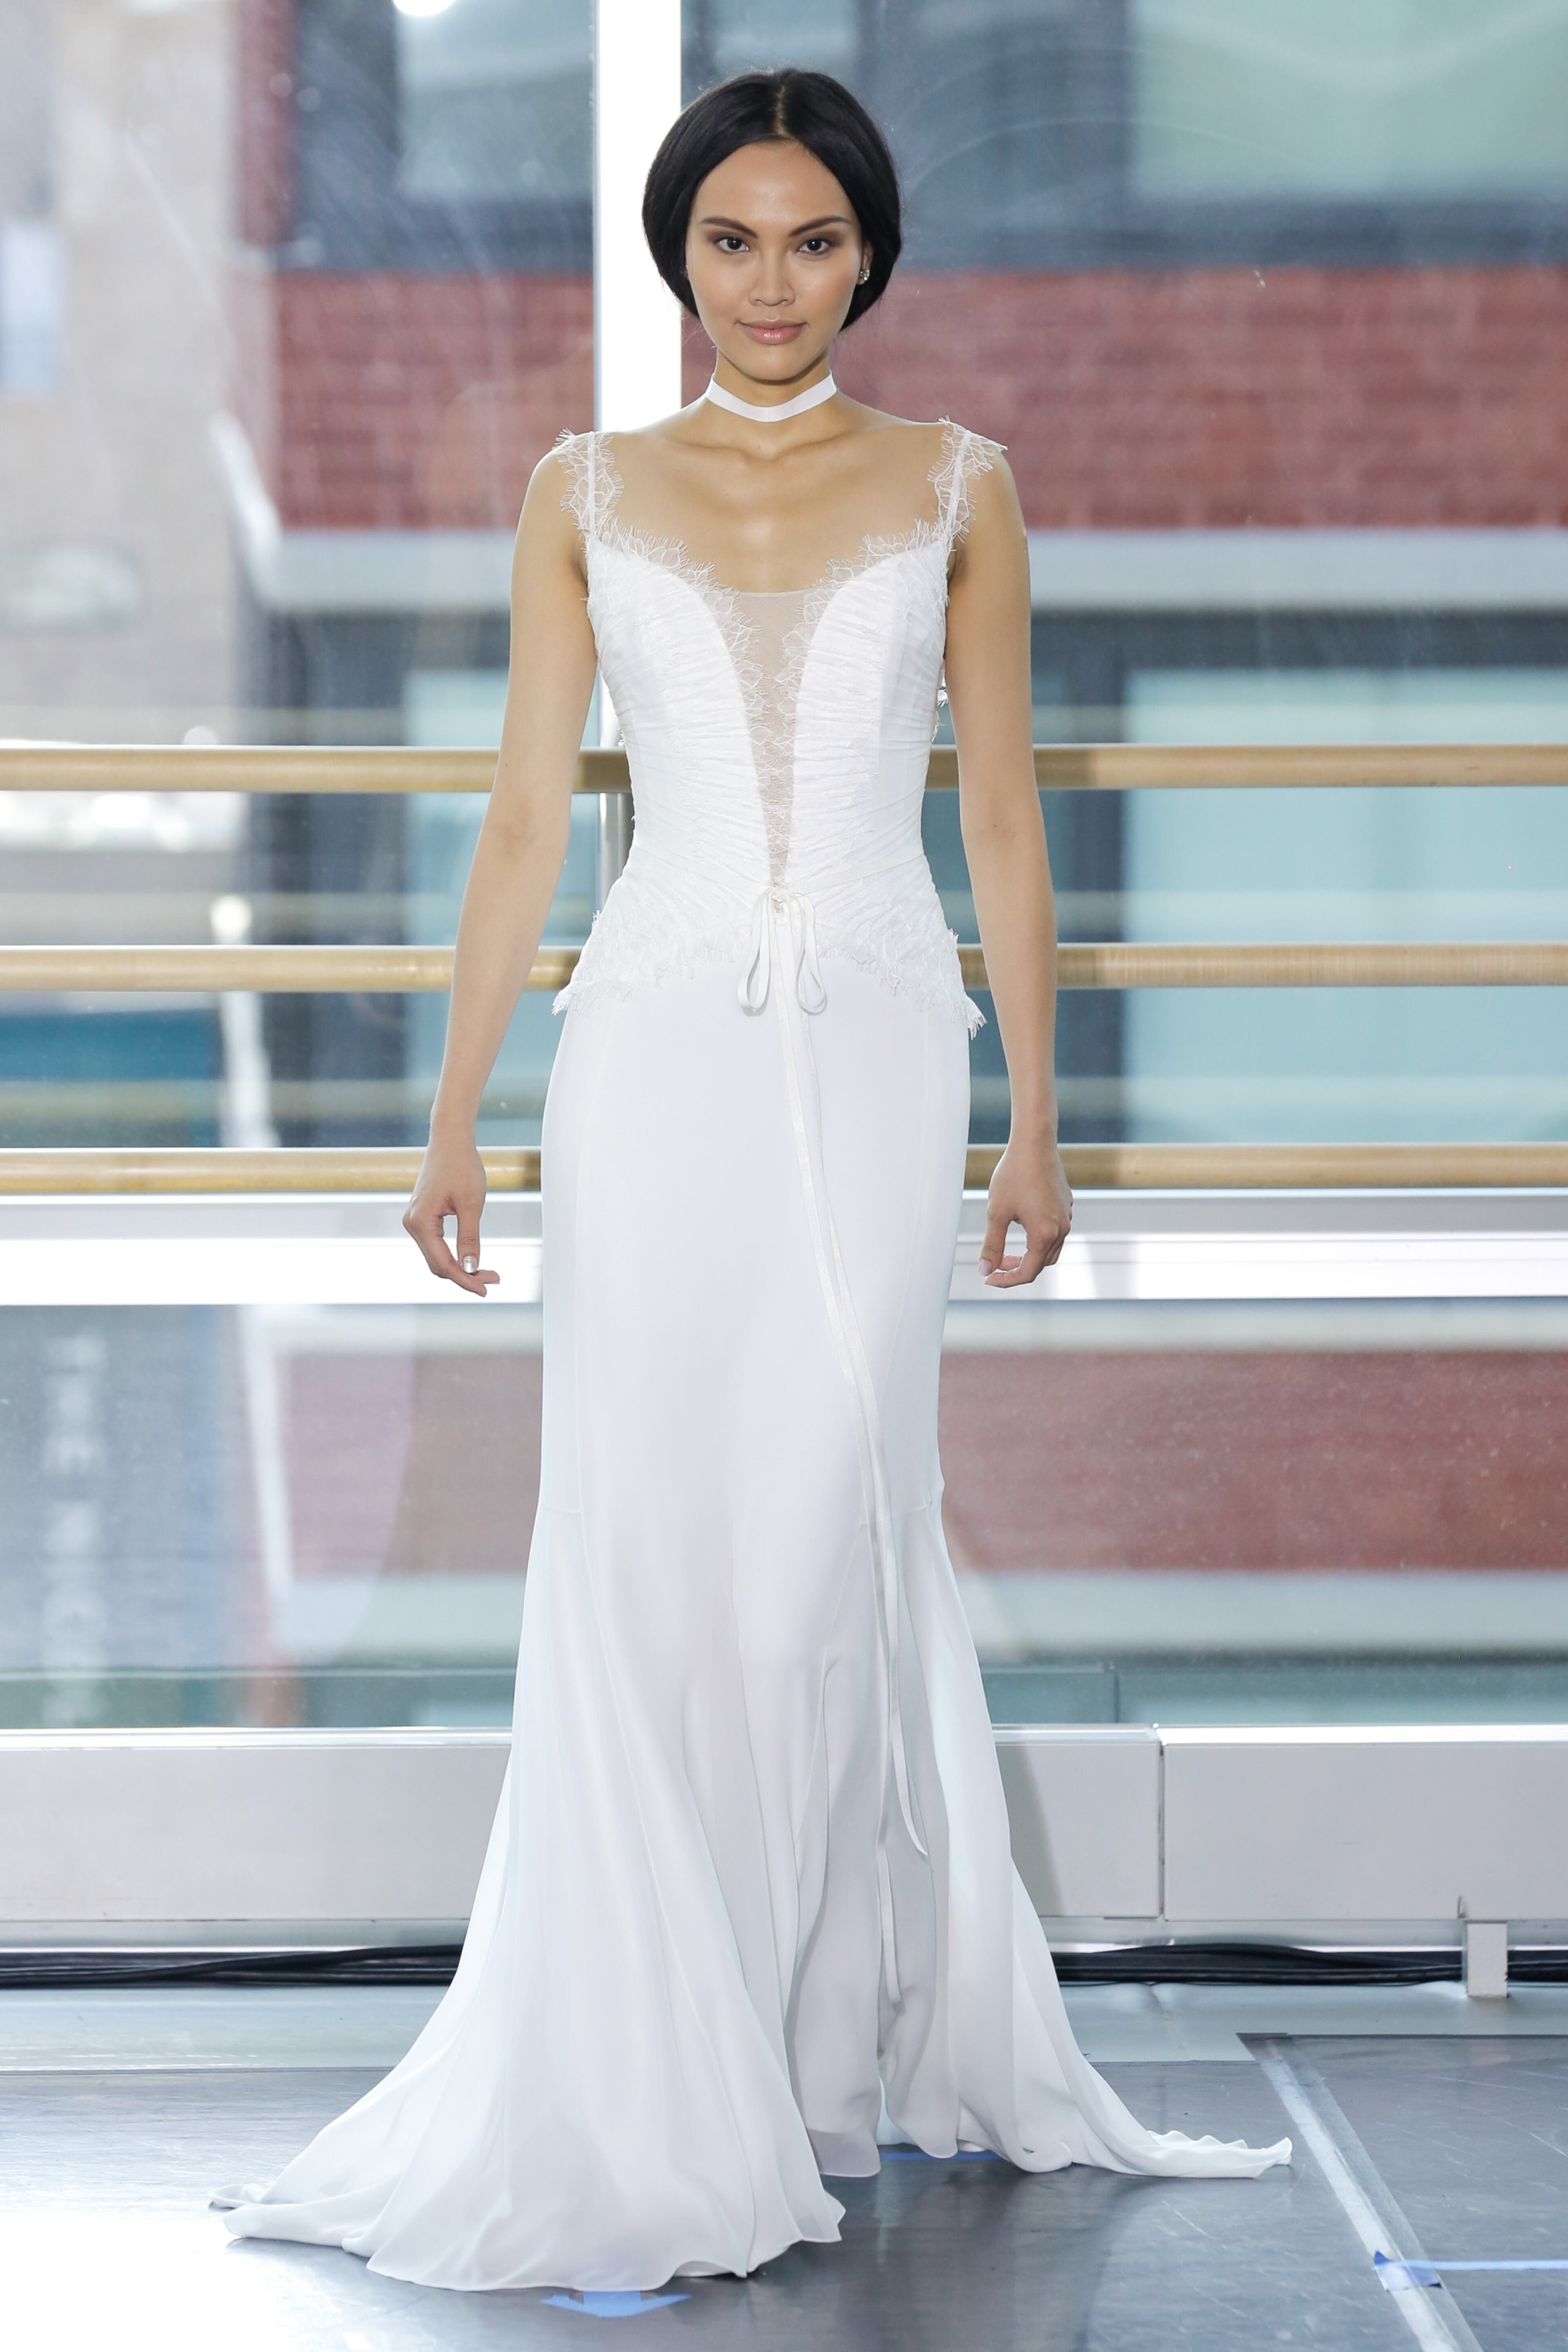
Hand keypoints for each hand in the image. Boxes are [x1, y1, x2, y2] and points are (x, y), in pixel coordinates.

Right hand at [402, 1134, 499, 1296]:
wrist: (450, 1140)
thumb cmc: (462, 1166)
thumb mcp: (472, 1204)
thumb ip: (470, 1239)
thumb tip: (470, 1269)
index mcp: (420, 1222)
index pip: (442, 1264)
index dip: (465, 1280)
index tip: (487, 1288)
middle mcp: (412, 1223)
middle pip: (437, 1264)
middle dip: (465, 1276)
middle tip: (494, 1279)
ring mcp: (415, 1220)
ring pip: (436, 1257)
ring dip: (460, 1268)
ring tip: (487, 1272)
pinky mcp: (422, 1216)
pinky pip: (436, 1245)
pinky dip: (453, 1255)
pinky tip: (471, 1259)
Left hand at [978, 1136, 1072, 1286]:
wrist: (1034, 1143)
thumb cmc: (1013, 1175)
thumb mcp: (997, 1212)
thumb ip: (992, 1245)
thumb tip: (985, 1270)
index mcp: (1045, 1234)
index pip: (1028, 1272)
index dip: (1006, 1280)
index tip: (988, 1278)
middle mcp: (1062, 1228)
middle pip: (1041, 1263)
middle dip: (1017, 1267)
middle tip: (995, 1262)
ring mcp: (1067, 1215)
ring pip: (1050, 1249)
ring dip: (1029, 1254)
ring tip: (1006, 1248)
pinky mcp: (1066, 1204)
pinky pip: (1055, 1231)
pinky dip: (1038, 1238)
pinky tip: (1020, 1224)